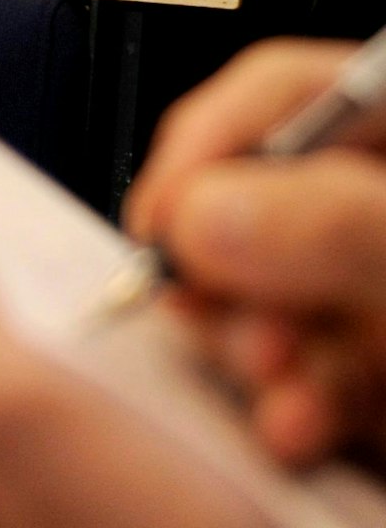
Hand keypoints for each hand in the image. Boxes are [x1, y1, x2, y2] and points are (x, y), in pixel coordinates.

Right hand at [123, 39, 385, 466]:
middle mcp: (370, 213)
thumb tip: (204, 219)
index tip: (163, 223)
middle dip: (221, 274)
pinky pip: (300, 386)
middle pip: (251, 206)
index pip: (279, 94)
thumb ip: (340, 225)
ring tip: (267, 388)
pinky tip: (292, 433)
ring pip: (263, 306)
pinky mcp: (371, 383)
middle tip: (218, 320)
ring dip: (245, 354)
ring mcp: (373, 299)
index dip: (205, 148)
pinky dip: (285, 413)